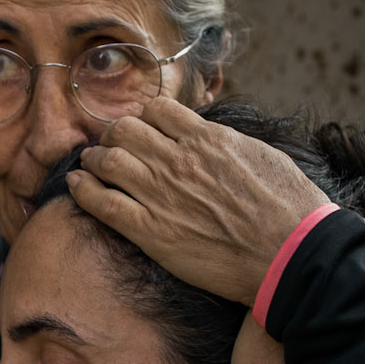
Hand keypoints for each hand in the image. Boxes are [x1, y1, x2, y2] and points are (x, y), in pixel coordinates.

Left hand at [67, 98, 328, 304]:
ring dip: (94, 159)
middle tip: (111, 146)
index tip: (141, 130)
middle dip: (113, 134)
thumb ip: (227, 143)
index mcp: (207, 138)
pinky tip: (74, 185)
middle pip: (125, 130)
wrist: (290, 253)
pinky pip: (102, 203)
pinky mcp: (151, 232)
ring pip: (107, 160)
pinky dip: (82, 190)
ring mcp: (161, 195)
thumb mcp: (261, 156)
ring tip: (90, 164)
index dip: (143, 117)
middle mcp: (178, 160)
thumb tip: (209, 136)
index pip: (156, 110)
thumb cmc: (288, 207)